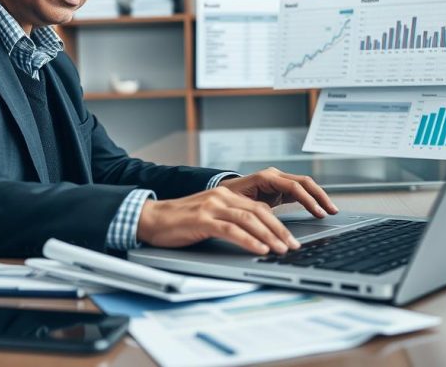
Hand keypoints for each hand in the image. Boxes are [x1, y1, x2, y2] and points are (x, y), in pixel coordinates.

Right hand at [136, 186, 300, 255]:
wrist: (152, 218)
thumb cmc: (180, 222)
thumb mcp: (210, 217)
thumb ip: (230, 221)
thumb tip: (256, 237)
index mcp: (227, 195)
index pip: (260, 208)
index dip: (279, 223)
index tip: (291, 239)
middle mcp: (222, 197)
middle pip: (260, 212)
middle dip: (280, 230)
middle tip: (294, 246)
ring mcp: (212, 207)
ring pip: (249, 220)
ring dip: (269, 236)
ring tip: (282, 249)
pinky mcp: (202, 220)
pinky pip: (231, 230)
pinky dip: (249, 240)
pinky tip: (260, 249)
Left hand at [219, 167, 338, 218]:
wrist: (222, 194)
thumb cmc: (228, 199)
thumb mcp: (241, 205)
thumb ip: (258, 210)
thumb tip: (271, 222)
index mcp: (266, 177)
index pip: (294, 186)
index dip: (308, 200)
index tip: (318, 213)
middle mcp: (275, 176)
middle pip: (304, 182)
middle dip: (320, 196)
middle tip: (332, 211)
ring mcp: (279, 181)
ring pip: (305, 186)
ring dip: (319, 197)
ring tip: (331, 211)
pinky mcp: (281, 189)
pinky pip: (301, 192)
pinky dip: (312, 200)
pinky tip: (320, 210)